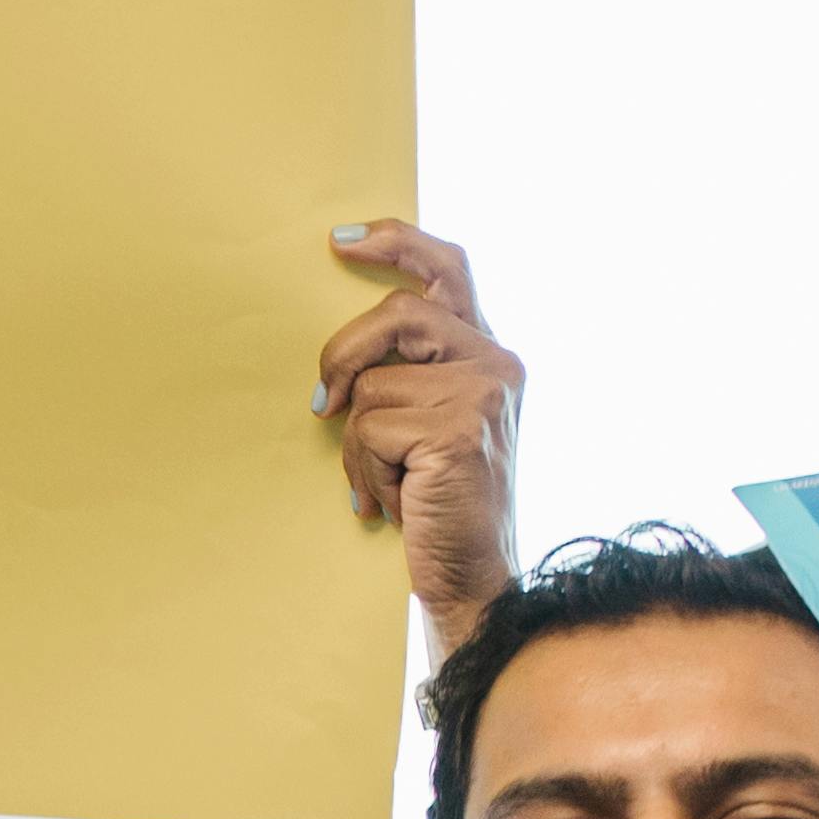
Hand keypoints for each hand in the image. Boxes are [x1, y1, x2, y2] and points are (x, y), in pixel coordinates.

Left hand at [318, 221, 523, 653]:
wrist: (473, 577)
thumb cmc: (440, 505)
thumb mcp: (429, 426)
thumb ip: (410, 376)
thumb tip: (345, 359)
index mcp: (490, 355)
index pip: (449, 268)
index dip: (395, 242)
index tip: (340, 241)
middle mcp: (495, 364)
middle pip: (398, 312)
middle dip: (344, 355)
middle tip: (322, 404)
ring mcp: (480, 394)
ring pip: (372, 386)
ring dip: (360, 445)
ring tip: (388, 484)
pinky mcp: (456, 430)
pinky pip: (369, 429)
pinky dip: (366, 473)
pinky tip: (394, 503)